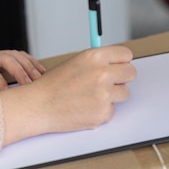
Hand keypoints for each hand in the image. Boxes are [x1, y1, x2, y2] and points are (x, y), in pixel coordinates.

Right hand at [0, 45, 136, 145]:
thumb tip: (117, 64)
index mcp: (95, 57)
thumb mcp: (76, 63)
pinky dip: (101, 111)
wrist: (38, 106)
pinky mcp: (103, 113)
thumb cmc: (53, 85)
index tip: (118, 66)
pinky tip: (85, 109)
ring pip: (124, 93)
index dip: (122, 62)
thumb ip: (98, 62)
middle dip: (123, 78)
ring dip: (113, 96)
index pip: (126, 55)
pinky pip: (112, 111)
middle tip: (110, 83)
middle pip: (131, 73)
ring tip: (91, 97)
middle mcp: (102, 74)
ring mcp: (104, 95)